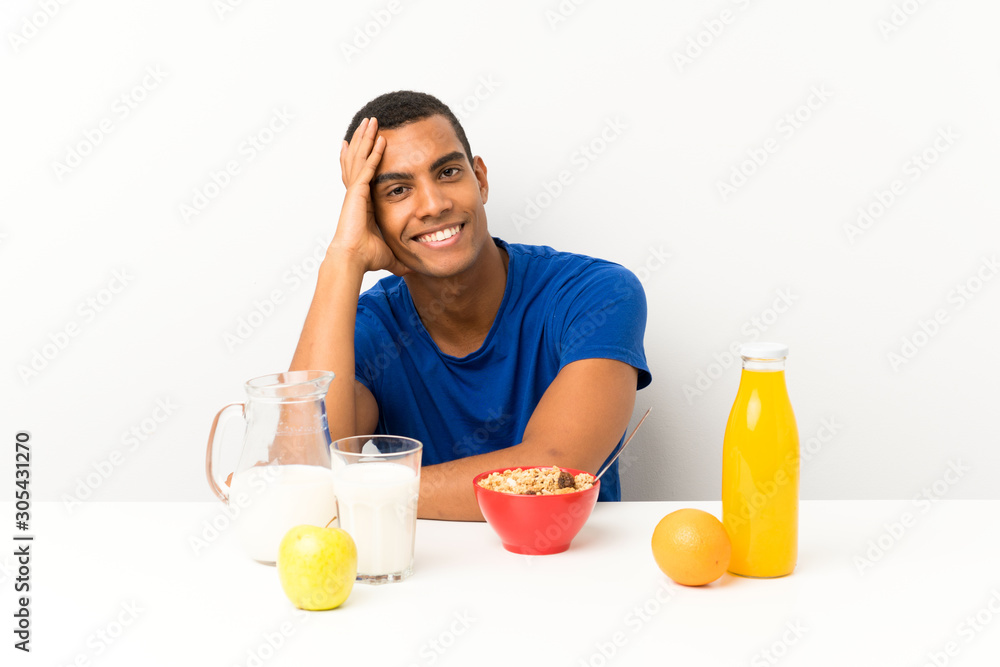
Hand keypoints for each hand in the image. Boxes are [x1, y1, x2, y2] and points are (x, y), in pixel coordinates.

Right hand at [329, 117, 408, 276]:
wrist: (354, 259)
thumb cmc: (367, 257)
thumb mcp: (391, 251)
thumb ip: (403, 255)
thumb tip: (415, 266)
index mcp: (363, 203)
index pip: (364, 173)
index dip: (364, 156)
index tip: (367, 143)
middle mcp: (357, 193)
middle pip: (359, 159)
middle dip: (364, 139)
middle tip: (370, 122)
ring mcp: (356, 192)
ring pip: (361, 158)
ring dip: (367, 139)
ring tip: (372, 121)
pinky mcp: (358, 193)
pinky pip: (368, 168)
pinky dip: (374, 153)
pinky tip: (381, 140)